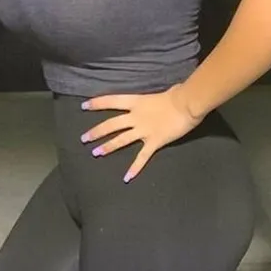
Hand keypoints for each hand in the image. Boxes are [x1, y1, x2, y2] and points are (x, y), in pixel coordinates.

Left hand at [80, 85, 202, 182]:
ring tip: (96, 153)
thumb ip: (155, 99)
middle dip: (96, 132)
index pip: (111, 101)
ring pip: (121, 140)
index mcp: (136, 102)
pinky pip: (142, 157)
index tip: (84, 106)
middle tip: (84, 139)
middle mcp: (136, 117)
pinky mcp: (154, 142)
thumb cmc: (178, 95)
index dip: (97, 104)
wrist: (187, 104)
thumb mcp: (162, 92)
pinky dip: (134, 168)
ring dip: (107, 147)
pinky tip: (127, 178)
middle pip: (111, 125)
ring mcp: (143, 131)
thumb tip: (163, 95)